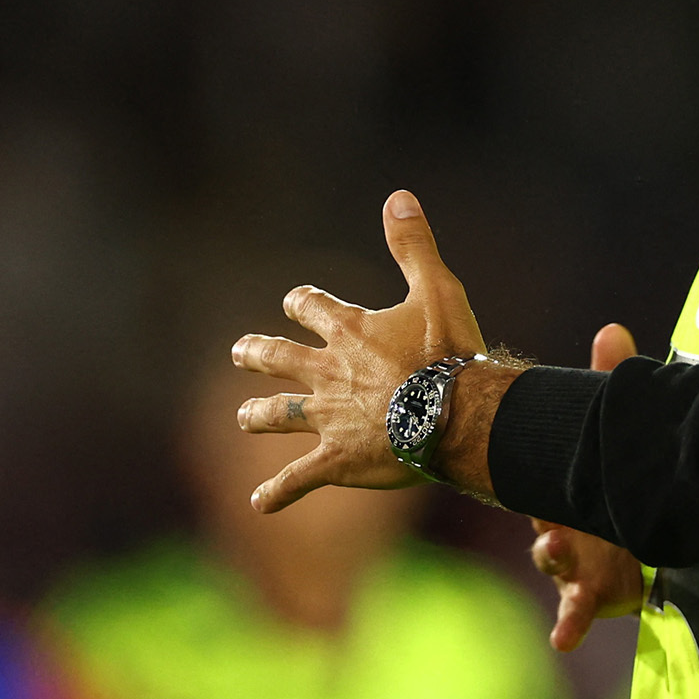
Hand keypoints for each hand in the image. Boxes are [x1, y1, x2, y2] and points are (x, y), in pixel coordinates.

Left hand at [232, 190, 486, 511]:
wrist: (455, 415)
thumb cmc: (449, 353)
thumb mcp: (437, 289)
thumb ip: (414, 245)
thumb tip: (398, 196)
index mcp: (349, 331)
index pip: (310, 306)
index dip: (302, 302)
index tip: (298, 302)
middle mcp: (328, 372)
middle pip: (278, 357)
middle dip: (258, 352)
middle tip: (243, 351)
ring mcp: (328, 418)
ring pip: (277, 413)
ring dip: (257, 413)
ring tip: (243, 416)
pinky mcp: (336, 460)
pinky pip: (298, 479)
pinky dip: (277, 492)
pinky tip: (259, 503)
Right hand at [531, 323, 647, 650]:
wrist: (644, 526)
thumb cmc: (615, 477)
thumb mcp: (615, 433)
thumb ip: (613, 382)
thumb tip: (611, 330)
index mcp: (560, 491)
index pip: (538, 488)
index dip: (534, 488)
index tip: (538, 492)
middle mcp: (562, 529)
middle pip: (545, 537)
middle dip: (549, 543)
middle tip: (556, 540)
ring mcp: (575, 566)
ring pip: (558, 572)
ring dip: (559, 573)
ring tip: (569, 582)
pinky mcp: (597, 595)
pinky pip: (576, 615)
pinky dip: (567, 627)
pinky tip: (562, 640)